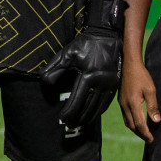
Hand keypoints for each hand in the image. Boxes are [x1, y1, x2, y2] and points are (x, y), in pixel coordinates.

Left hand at [41, 0, 123, 128]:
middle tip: (70, 125)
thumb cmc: (85, 44)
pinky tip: (92, 114)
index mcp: (89, 75)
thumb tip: (44, 84)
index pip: (78, 100)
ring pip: (99, 106)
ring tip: (79, 123)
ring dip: (89, 117)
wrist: (108, 35)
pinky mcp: (116, 83)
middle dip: (79, 117)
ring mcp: (111, 83)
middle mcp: (102, 82)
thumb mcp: (67, 54)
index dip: (70, 111)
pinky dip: (99, 110)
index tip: (62, 119)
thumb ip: (54, 69)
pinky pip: (107, 101)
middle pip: (89, 107)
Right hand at [119, 59, 159, 142]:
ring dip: (135, 129)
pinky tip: (136, 122)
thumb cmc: (142, 76)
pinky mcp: (121, 101)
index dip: (145, 133)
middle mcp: (125, 106)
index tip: (152, 139)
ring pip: (127, 122)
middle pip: (131, 125)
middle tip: (148, 139)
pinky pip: (125, 116)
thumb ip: (153, 106)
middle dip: (140, 134)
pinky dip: (131, 122)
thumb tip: (156, 120)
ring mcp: (121, 103)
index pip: (139, 124)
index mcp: (133, 104)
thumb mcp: (151, 90)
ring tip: (143, 133)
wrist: (129, 65)